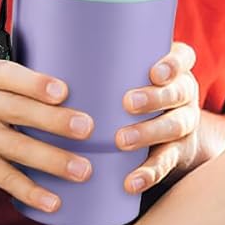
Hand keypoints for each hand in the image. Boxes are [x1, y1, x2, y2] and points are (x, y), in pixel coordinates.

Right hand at [0, 60, 95, 215]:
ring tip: (83, 170)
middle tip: (87, 129)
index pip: (9, 75)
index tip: (63, 92)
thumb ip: (26, 83)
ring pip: (15, 149)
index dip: (35, 83)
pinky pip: (5, 179)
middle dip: (54, 121)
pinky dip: (30, 192)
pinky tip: (54, 201)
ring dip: (52, 161)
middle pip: (18, 112)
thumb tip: (89, 83)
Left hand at [115, 41, 200, 193]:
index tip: (153, 72)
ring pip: (174, 127)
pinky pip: (166, 163)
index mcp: (174, 69)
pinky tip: (131, 182)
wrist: (173, 135)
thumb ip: (100, 61)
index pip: (183, 58)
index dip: (172, 64)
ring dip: (148, 133)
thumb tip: (41, 43)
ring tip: (122, 140)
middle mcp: (184, 93)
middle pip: (179, 92)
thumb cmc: (133, 92)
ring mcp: (183, 124)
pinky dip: (148, 173)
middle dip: (154, 97)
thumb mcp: (127, 73)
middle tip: (127, 104)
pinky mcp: (177, 153)